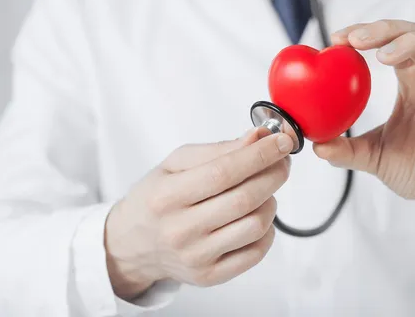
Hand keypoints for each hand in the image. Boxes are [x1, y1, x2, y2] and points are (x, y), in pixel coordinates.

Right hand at [104, 128, 292, 299]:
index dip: (260, 154)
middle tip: (282, 161)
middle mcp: (180, 230)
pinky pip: (256, 251)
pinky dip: (267, 229)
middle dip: (274, 173)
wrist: (131, 244)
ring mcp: (196, 257)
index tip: (283, 141)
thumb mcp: (175, 164)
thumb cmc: (157, 198)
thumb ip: (217, 150)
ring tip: (263, 189)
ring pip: (256, 224)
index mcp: (167, 196)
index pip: (224, 172)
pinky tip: (256, 215)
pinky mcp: (210, 276)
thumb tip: (256, 138)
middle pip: (245, 199)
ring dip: (271, 200)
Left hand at [314, 20, 414, 255]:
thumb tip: (313, 144)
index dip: (364, 35)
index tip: (336, 39)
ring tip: (384, 56)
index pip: (387, 44)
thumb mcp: (373, 157)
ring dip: (410, 41)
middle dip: (382, 30)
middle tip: (354, 39)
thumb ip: (345, 149)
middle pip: (410, 34)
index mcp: (409, 83)